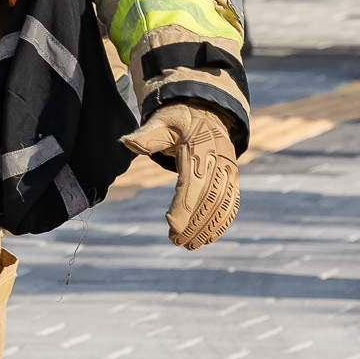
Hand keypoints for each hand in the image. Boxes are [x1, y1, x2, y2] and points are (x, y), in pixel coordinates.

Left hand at [119, 103, 240, 249]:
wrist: (208, 114)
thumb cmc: (179, 121)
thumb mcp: (162, 122)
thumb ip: (147, 136)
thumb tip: (126, 142)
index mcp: (200, 147)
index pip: (192, 182)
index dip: (183, 205)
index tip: (171, 224)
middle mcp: (219, 160)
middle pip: (208, 198)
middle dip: (194, 223)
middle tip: (177, 241)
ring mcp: (229, 170)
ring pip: (222, 204)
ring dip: (208, 227)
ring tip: (190, 244)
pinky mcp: (233, 178)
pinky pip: (231, 203)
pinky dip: (222, 221)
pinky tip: (209, 237)